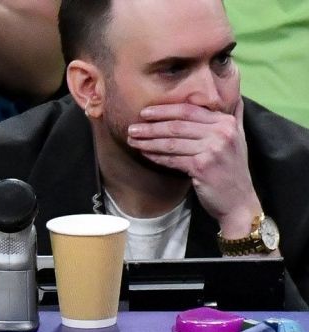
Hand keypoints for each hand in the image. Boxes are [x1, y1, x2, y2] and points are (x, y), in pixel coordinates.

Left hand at [128, 101, 261, 233]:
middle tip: (131, 127)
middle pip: (178, 125)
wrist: (238, 200)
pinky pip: (172, 159)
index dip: (165, 110)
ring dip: (148, 141)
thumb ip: (233, 116)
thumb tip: (233, 92)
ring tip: (132, 140)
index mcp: (227, 122)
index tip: (145, 112)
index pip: (190, 110)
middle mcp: (221, 133)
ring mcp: (212, 149)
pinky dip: (156, 157)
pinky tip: (144, 154)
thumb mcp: (238, 138)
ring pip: (172, 142)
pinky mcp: (202, 167)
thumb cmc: (232, 170)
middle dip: (151, 126)